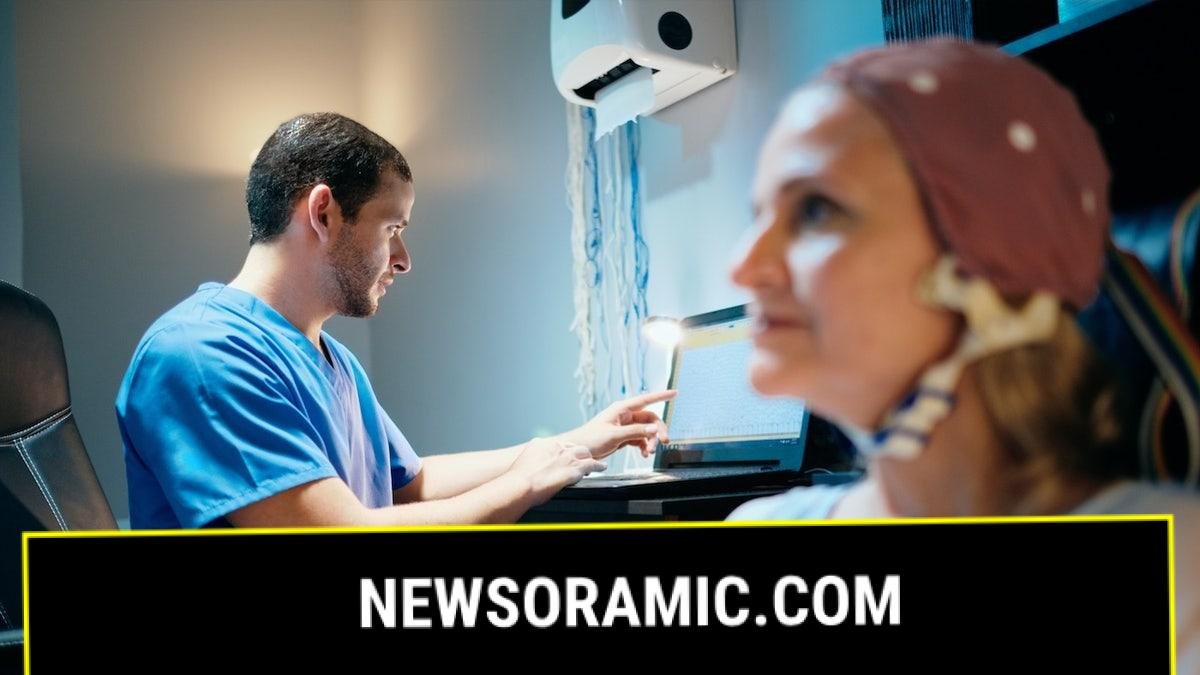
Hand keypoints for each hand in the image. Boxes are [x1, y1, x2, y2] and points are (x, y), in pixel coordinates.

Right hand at [508, 437, 605, 504]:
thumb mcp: (522, 464)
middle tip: (578, 460)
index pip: (556, 445)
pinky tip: (602, 467)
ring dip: (588, 458)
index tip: (562, 457)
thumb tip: (530, 472)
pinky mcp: (576, 467)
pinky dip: (598, 465)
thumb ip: (530, 464)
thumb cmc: (519, 480)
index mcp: (540, 444)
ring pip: (584, 453)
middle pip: (572, 446)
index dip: (561, 452)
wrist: (522, 485)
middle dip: (576, 453)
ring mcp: (567, 456)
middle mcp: (555, 447)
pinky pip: (592, 464)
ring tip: (593, 462)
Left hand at [556, 390, 675, 459]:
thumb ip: (635, 431)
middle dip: (658, 430)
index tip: (674, 393)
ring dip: (651, 441)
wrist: (578, 450)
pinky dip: (644, 446)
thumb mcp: (614, 435)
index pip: (646, 400)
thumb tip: (653, 429)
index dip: (661, 396)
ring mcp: (625, 427)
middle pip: (650, 419)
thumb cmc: (591, 438)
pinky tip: (644, 454)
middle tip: (663, 442)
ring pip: (646, 431)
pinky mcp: (624, 437)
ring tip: (649, 452)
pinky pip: (640, 439)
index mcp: (622, 409)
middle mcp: (625, 416)